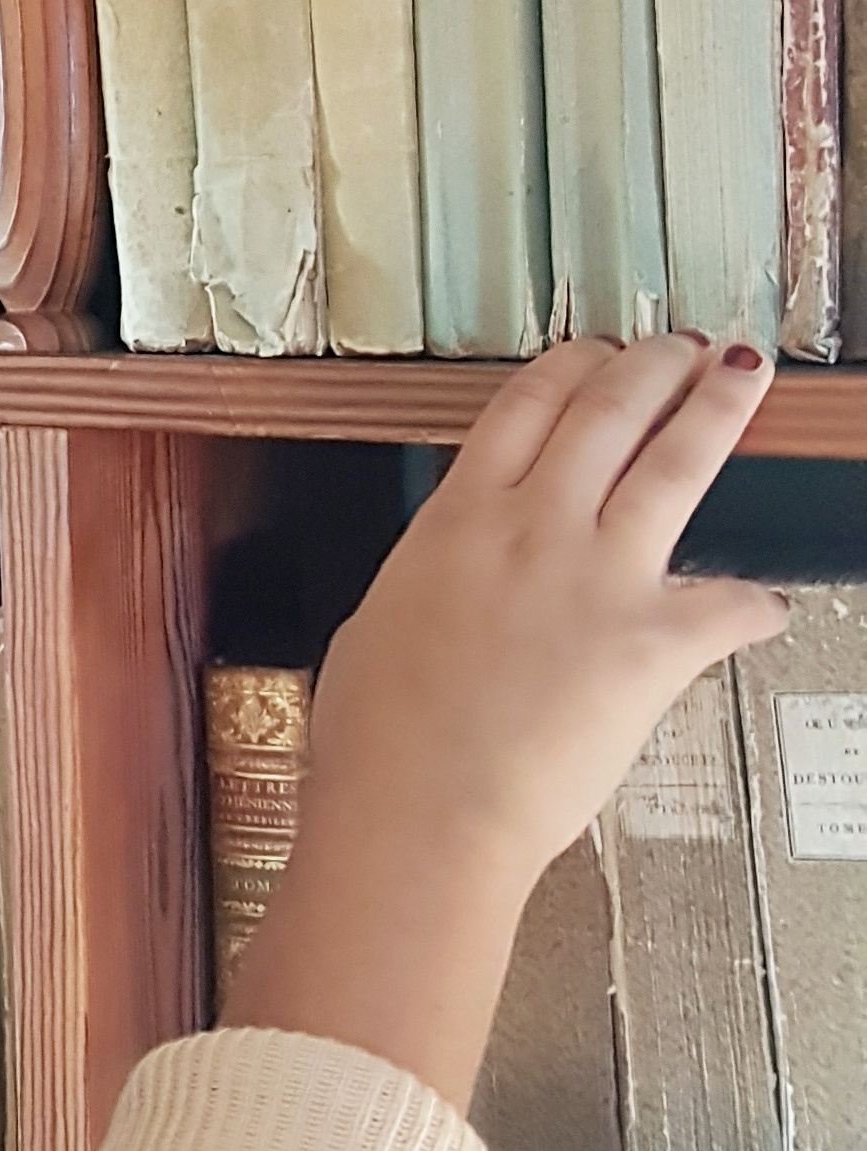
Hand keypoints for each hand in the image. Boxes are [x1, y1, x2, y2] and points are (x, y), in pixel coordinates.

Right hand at [226, 332, 786, 1107]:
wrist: (420, 804)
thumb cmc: (379, 732)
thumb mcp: (385, 621)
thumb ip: (435, 581)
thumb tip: (455, 585)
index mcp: (457, 518)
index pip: (523, 408)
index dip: (566, 369)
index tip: (590, 351)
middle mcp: (530, 526)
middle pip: (603, 413)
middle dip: (650, 367)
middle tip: (681, 346)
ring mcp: (594, 576)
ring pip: (669, 463)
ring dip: (710, 410)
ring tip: (738, 374)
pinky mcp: (650, 642)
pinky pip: (725, 607)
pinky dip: (753, 605)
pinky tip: (771, 605)